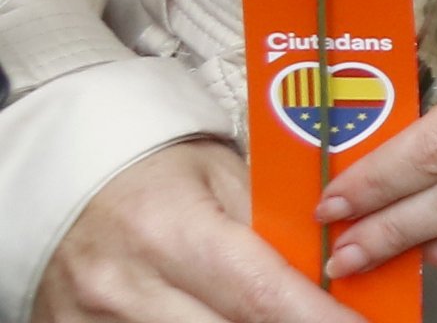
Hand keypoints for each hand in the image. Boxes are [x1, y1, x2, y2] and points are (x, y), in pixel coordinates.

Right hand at [42, 142, 361, 322]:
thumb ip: (272, 225)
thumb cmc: (151, 173)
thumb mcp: (220, 177)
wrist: (59, 184)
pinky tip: (224, 319)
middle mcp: (126, 289)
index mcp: (169, 231)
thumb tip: (332, 266)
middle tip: (331, 322)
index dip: (316, 319)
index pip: (260, 293)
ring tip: (276, 316)